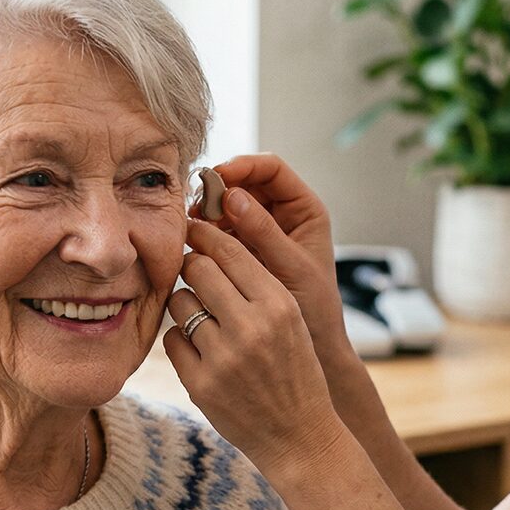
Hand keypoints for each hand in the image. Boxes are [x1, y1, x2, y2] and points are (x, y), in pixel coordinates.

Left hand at [163, 219, 354, 478]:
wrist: (300, 436)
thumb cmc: (295, 371)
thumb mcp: (292, 322)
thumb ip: (257, 286)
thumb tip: (208, 247)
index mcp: (280, 306)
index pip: (230, 251)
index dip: (207, 236)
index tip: (195, 232)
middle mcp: (251, 328)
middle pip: (198, 269)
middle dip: (193, 267)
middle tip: (195, 274)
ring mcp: (223, 357)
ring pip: (179, 302)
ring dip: (185, 304)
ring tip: (202, 318)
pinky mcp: (200, 384)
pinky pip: (171, 340)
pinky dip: (181, 340)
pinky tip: (200, 351)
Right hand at [199, 156, 349, 355]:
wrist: (315, 343)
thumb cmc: (315, 307)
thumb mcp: (291, 267)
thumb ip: (264, 232)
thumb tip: (232, 196)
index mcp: (305, 209)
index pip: (272, 169)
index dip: (243, 165)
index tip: (216, 176)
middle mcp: (285, 214)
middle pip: (247, 182)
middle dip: (220, 189)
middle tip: (197, 204)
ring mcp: (264, 231)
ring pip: (231, 205)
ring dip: (211, 210)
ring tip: (194, 225)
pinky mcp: (247, 250)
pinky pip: (224, 230)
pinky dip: (209, 231)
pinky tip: (196, 242)